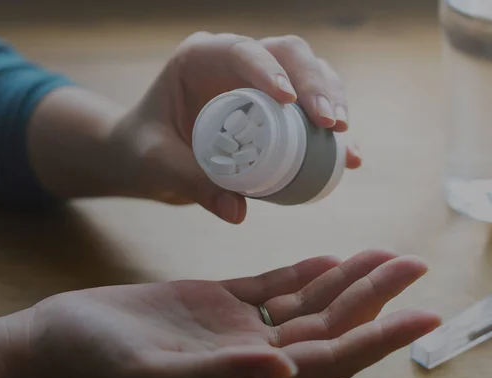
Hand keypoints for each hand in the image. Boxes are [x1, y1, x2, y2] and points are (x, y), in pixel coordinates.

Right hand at [0, 250, 438, 377]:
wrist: (64, 340)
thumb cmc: (98, 362)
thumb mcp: (153, 373)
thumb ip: (219, 376)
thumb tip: (286, 371)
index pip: (326, 363)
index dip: (376, 340)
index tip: (421, 315)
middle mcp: (250, 357)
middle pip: (327, 327)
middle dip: (374, 299)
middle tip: (413, 264)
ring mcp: (236, 328)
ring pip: (307, 304)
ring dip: (347, 281)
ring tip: (385, 255)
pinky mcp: (218, 302)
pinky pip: (273, 287)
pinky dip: (305, 273)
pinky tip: (330, 258)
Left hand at [113, 32, 361, 223]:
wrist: (147, 157)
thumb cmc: (144, 151)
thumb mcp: (157, 164)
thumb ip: (191, 182)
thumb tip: (237, 212)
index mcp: (199, 58)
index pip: (241, 51)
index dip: (270, 69)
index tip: (290, 101)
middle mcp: (234, 61)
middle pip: (288, 55)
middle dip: (316, 85)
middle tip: (331, 124)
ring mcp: (257, 81)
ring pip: (309, 74)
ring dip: (333, 101)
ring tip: (344, 140)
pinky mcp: (273, 107)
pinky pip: (309, 110)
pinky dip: (329, 131)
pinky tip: (348, 156)